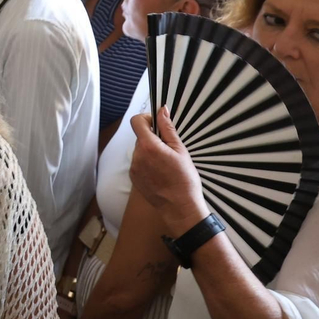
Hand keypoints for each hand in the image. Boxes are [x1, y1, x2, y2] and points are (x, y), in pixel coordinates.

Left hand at [129, 107, 209, 233]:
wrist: (180, 208)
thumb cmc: (184, 180)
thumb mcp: (180, 151)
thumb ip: (168, 128)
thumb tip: (162, 110)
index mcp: (148, 146)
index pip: (136, 121)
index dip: (147, 119)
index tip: (158, 123)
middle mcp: (137, 156)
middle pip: (140, 137)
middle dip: (153, 138)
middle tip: (170, 149)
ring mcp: (133, 168)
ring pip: (140, 151)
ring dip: (151, 152)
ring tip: (167, 164)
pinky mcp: (133, 178)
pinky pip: (139, 163)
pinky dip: (148, 163)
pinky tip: (161, 173)